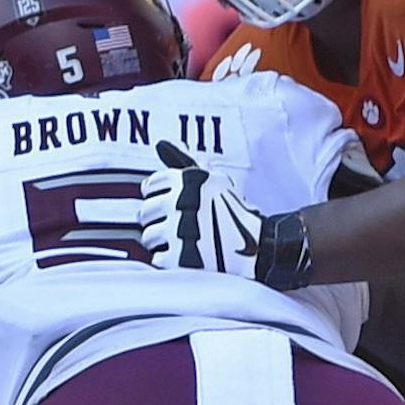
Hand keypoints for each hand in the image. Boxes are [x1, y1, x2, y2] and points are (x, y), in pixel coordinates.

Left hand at [139, 142, 265, 278]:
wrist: (260, 245)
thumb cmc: (230, 212)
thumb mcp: (212, 181)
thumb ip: (183, 162)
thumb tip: (161, 143)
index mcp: (187, 180)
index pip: (149, 186)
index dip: (160, 198)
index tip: (176, 206)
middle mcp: (181, 201)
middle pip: (145, 213)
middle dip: (159, 221)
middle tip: (181, 227)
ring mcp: (180, 230)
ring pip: (148, 237)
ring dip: (163, 243)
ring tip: (186, 242)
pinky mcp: (182, 257)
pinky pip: (157, 259)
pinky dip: (170, 261)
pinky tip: (188, 256)